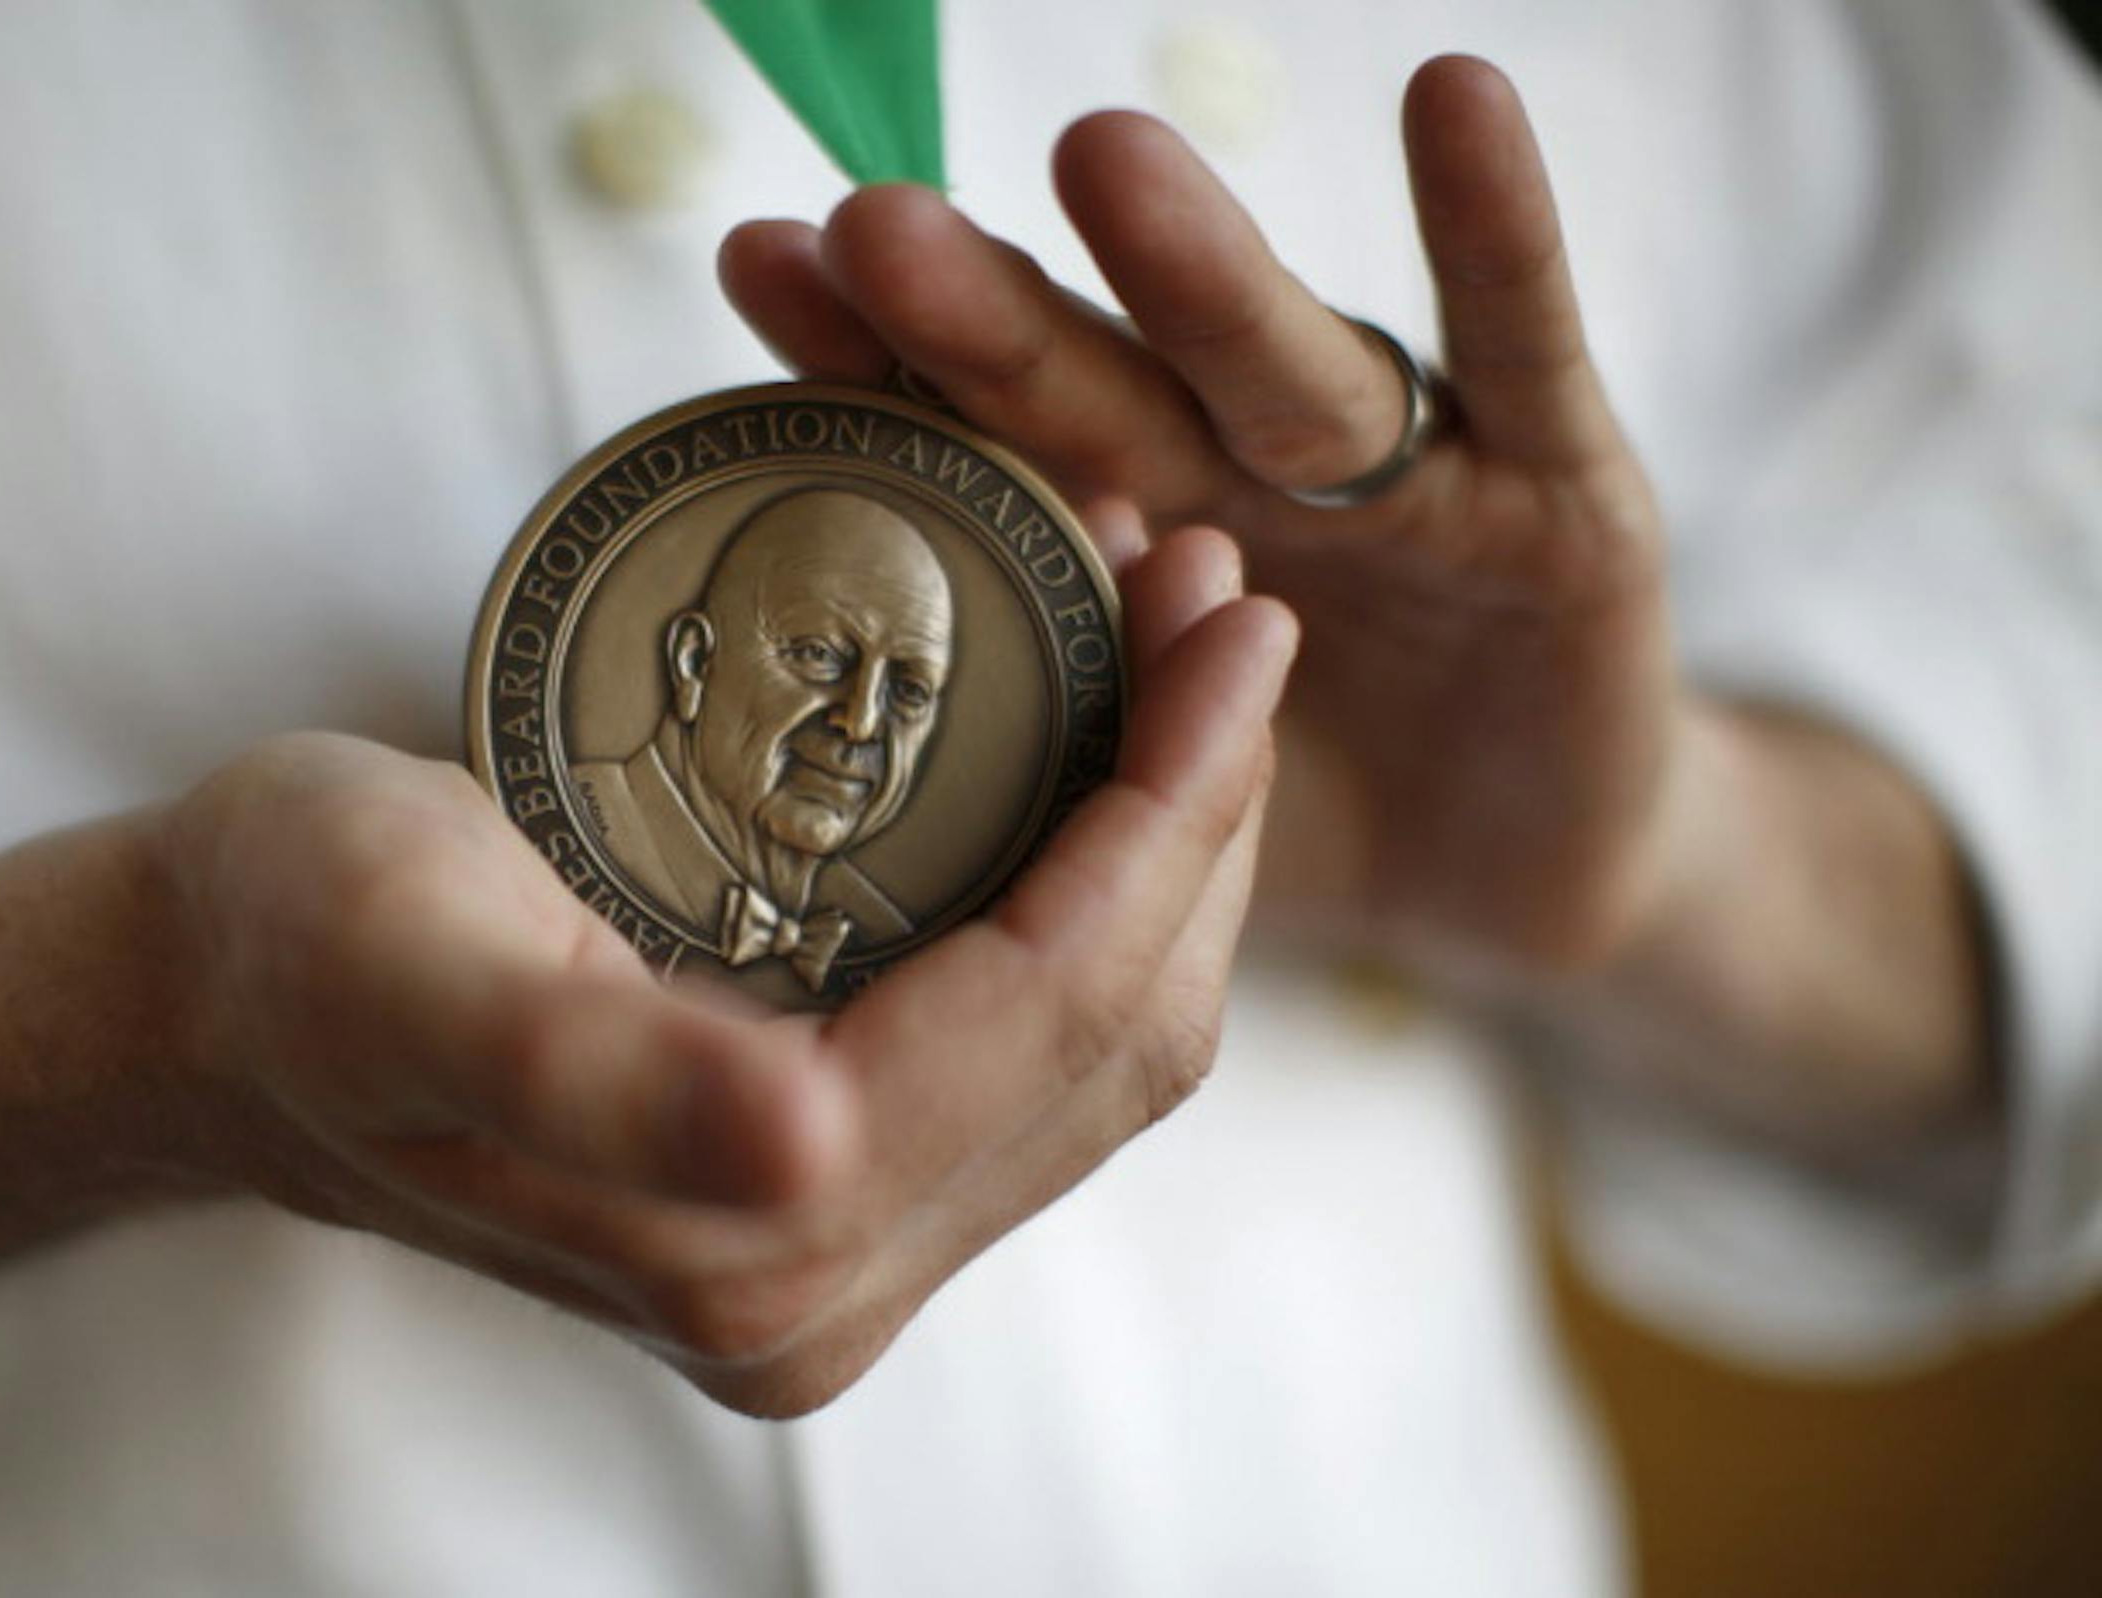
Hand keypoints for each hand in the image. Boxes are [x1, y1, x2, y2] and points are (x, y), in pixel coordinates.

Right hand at [150, 523, 1290, 1415]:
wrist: (223, 999)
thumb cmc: (292, 945)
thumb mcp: (409, 971)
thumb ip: (599, 1083)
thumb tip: (805, 1147)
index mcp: (753, 1246)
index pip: (1053, 1009)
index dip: (1171, 813)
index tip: (1234, 622)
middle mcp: (824, 1281)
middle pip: (1114, 1034)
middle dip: (1201, 811)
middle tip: (1223, 605)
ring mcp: (840, 1242)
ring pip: (1098, 1038)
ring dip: (1166, 841)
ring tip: (1177, 649)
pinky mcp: (835, 1179)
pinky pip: (1035, 1033)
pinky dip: (1093, 885)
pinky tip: (1094, 753)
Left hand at [721, 56, 1674, 971]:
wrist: (1518, 880)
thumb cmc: (1313, 821)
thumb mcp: (1153, 797)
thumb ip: (1050, 741)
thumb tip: (823, 754)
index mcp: (1136, 552)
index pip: (994, 450)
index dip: (883, 366)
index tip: (761, 266)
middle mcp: (1250, 484)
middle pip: (1109, 393)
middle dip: (993, 315)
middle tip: (875, 230)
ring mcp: (1406, 480)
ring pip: (1287, 370)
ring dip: (1196, 270)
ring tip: (1102, 163)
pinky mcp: (1565, 497)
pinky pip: (1525, 351)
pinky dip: (1496, 232)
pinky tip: (1456, 102)